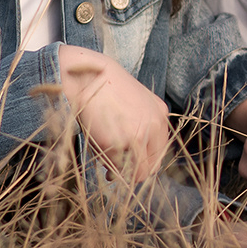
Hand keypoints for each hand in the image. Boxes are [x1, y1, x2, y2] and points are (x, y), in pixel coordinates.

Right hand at [57, 45, 170, 182]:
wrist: (85, 75)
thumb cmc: (106, 86)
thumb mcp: (137, 99)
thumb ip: (146, 122)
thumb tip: (142, 155)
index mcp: (160, 115)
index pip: (160, 151)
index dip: (145, 162)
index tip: (132, 165)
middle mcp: (154, 126)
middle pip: (151, 166)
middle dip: (135, 172)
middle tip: (119, 172)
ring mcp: (136, 135)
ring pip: (136, 172)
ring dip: (122, 172)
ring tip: (108, 167)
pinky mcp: (116, 143)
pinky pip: (115, 167)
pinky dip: (107, 164)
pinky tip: (99, 153)